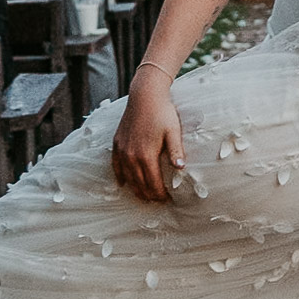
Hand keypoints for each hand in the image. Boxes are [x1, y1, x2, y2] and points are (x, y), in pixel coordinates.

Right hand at [111, 71, 184, 201]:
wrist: (145, 96)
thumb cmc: (162, 112)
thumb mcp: (173, 132)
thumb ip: (176, 151)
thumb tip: (181, 168)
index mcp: (146, 155)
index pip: (153, 183)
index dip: (160, 194)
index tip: (167, 200)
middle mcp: (131, 156)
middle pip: (139, 183)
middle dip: (149, 195)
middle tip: (157, 201)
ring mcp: (122, 150)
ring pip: (127, 177)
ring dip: (135, 189)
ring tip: (144, 197)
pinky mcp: (117, 144)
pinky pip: (116, 166)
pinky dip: (120, 177)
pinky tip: (123, 183)